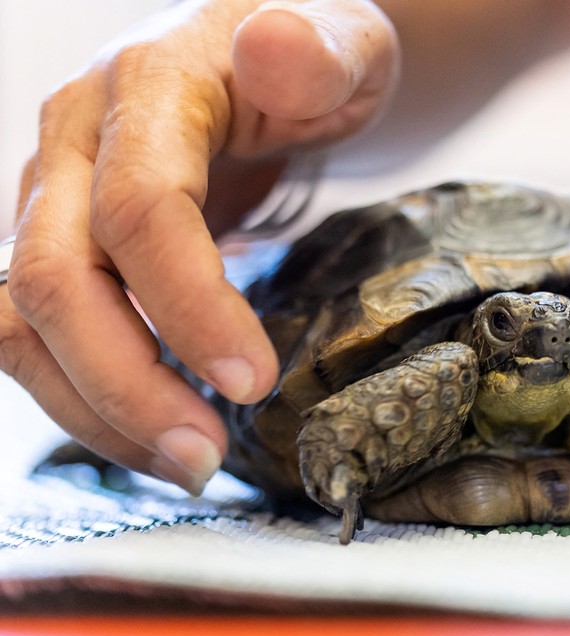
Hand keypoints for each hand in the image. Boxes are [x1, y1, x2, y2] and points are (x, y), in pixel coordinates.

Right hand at [1, 0, 398, 493]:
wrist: (281, 66)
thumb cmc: (318, 63)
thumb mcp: (345, 43)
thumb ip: (316, 52)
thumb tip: (275, 46)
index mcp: (148, 84)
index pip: (140, 207)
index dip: (189, 303)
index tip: (254, 379)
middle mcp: (78, 139)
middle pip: (56, 276)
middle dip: (127, 381)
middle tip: (207, 454)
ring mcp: (58, 194)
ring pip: (25, 319)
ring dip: (96, 407)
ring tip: (186, 464)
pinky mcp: (65, 242)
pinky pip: (40, 332)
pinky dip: (88, 395)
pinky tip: (154, 434)